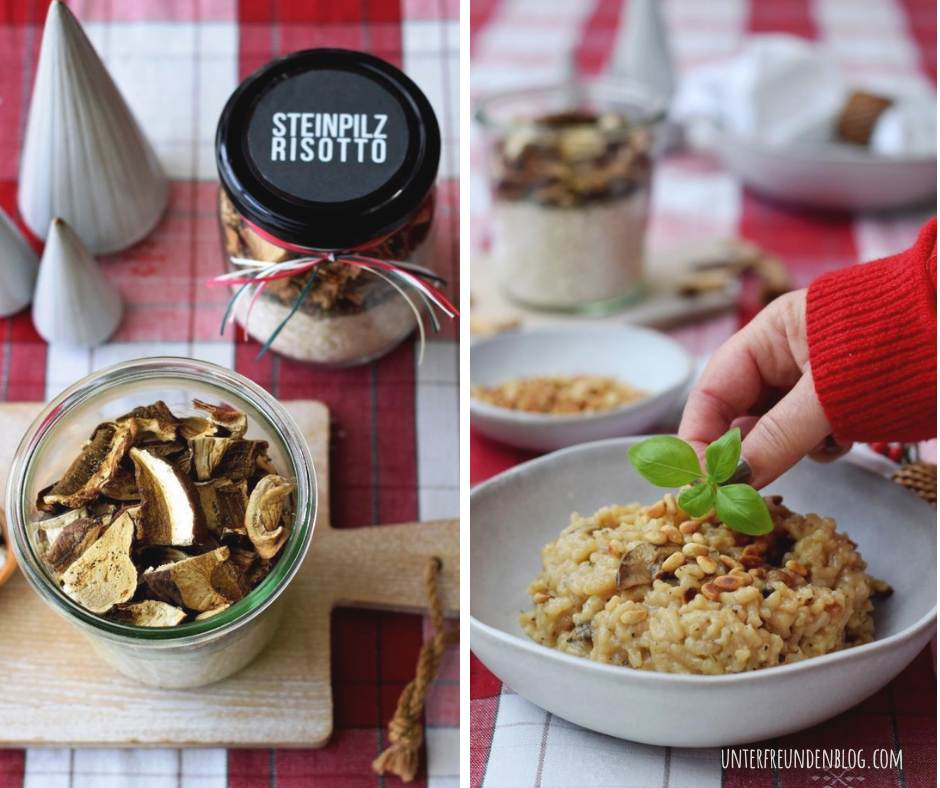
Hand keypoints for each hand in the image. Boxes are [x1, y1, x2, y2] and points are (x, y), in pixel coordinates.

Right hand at [678, 290, 849, 488]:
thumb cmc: (900, 344)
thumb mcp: (830, 395)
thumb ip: (776, 438)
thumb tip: (731, 483)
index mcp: (768, 335)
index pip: (712, 392)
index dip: (698, 438)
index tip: (699, 483)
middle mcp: (782, 356)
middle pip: (739, 413)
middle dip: (741, 451)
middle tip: (738, 493)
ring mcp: (810, 380)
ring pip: (773, 429)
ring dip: (785, 449)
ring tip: (820, 445)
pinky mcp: (838, 402)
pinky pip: (807, 435)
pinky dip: (819, 446)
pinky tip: (843, 441)